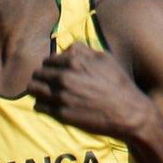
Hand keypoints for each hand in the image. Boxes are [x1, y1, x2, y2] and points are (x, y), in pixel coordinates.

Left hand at [27, 42, 156, 138]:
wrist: (128, 113)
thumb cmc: (118, 84)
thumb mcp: (105, 58)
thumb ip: (83, 50)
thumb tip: (67, 49)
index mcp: (74, 61)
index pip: (47, 61)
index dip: (50, 66)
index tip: (53, 72)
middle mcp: (64, 77)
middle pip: (38, 74)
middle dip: (41, 77)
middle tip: (47, 83)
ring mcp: (61, 96)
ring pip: (34, 89)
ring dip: (37, 90)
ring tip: (43, 93)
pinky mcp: (61, 114)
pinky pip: (39, 106)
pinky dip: (41, 104)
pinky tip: (49, 105)